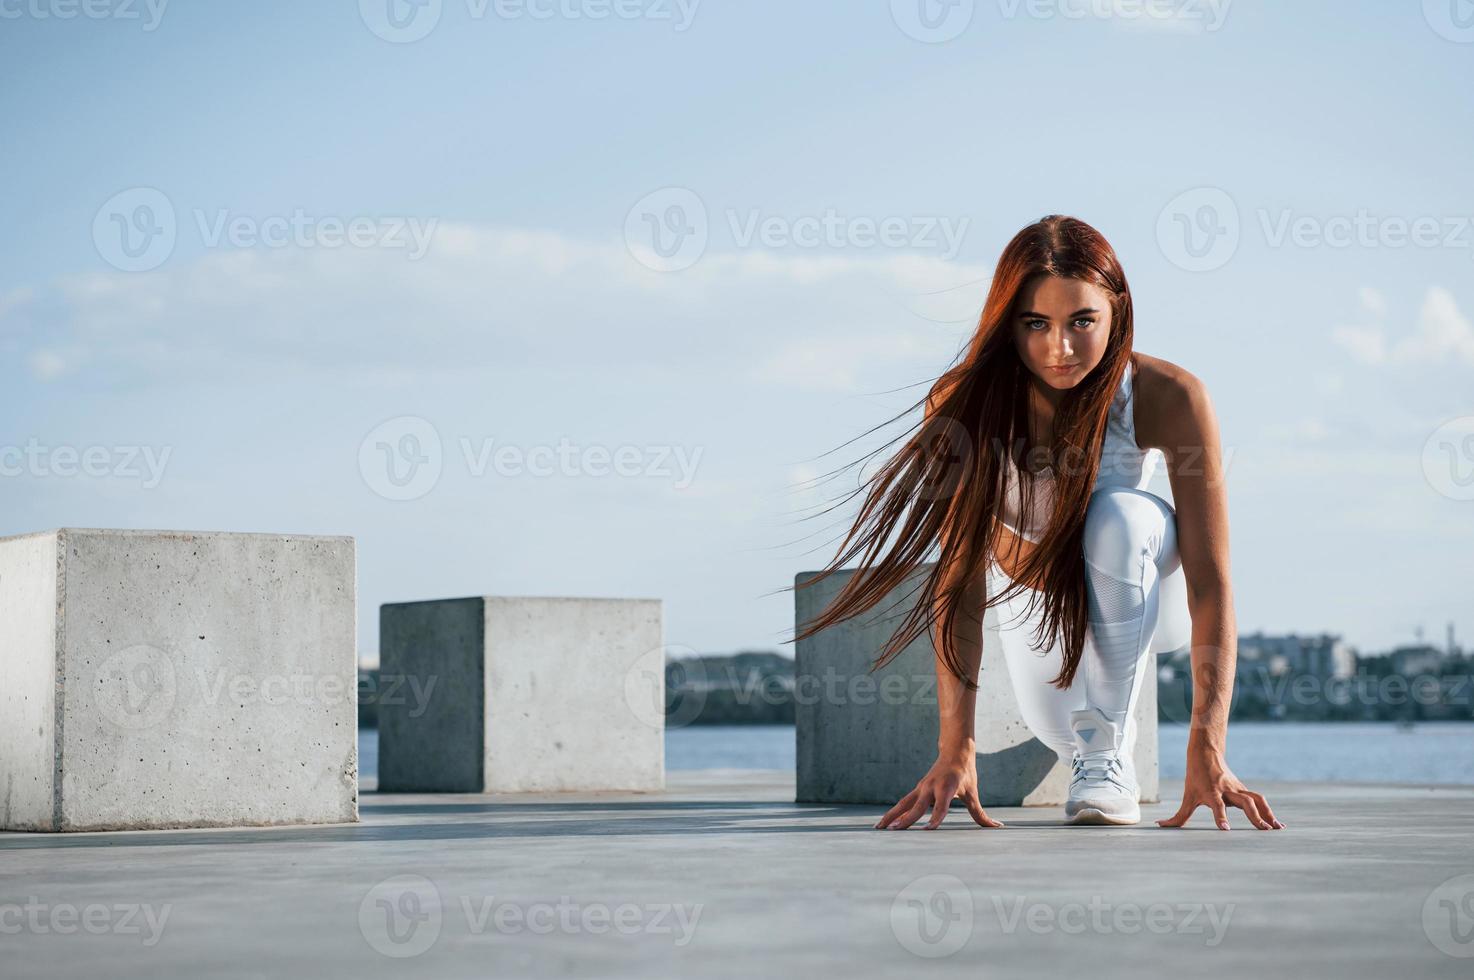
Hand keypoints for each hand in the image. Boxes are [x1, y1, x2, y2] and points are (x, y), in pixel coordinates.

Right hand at [874, 744, 1004, 829]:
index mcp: (947, 788)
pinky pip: (903, 803)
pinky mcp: (917, 790)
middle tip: (894, 832)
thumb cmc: (965, 774)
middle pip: (917, 806)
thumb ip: (980, 814)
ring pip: (904, 803)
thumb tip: (997, 827)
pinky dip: (893, 812)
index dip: (935, 819)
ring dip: (892, 816)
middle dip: (906, 819)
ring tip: (879, 829)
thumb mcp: (973, 793)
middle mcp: (931, 787)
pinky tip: (885, 824)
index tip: (927, 831)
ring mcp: (921, 788)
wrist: (954, 751)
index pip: (941, 807)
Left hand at [1157, 751, 1283, 830]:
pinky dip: (1268, 811)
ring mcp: (1238, 789)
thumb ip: (1178, 816)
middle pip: (1244, 802)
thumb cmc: (1195, 778)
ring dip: (1267, 813)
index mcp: (1211, 793)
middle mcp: (1227, 790)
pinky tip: (1277, 825)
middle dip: (1254, 816)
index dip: (1220, 817)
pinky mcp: (1244, 790)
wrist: (1206, 753)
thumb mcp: (1187, 796)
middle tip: (1263, 830)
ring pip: (1256, 799)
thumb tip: (1160, 826)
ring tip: (1276, 829)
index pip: (1216, 806)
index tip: (1226, 829)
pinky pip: (1259, 800)